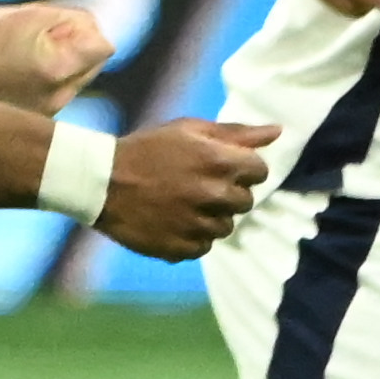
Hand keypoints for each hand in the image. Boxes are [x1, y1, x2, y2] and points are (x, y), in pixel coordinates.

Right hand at [0, 0, 109, 110]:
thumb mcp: (35, 16)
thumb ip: (78, 21)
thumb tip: (98, 38)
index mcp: (57, 73)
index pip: (104, 48)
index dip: (83, 30)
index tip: (53, 28)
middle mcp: (54, 102)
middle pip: (92, 67)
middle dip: (74, 48)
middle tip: (35, 40)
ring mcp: (42, 116)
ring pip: (72, 82)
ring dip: (59, 65)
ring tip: (18, 58)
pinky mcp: (29, 123)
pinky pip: (53, 96)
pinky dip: (42, 82)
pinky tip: (11, 75)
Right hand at [96, 116, 279, 259]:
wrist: (100, 182)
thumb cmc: (148, 150)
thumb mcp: (189, 130)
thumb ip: (236, 133)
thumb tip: (278, 132)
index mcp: (220, 162)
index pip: (259, 171)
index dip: (241, 169)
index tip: (219, 168)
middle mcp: (214, 195)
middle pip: (245, 202)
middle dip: (227, 193)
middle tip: (197, 186)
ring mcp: (197, 224)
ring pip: (226, 227)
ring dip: (211, 217)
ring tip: (183, 205)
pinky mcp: (181, 248)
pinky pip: (204, 247)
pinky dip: (192, 237)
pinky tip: (173, 222)